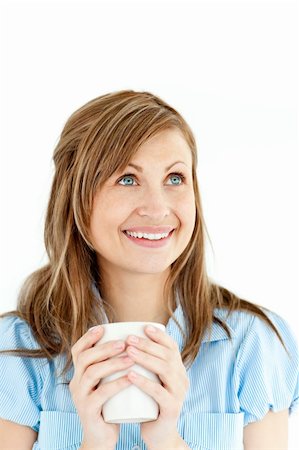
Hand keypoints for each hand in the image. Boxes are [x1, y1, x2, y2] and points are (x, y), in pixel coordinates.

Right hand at [69, 326, 134, 449]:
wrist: (101, 438)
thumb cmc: (108, 405)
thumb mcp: (105, 383)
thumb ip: (110, 366)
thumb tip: (128, 340)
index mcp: (78, 374)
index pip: (77, 350)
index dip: (88, 337)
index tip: (103, 327)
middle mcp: (75, 383)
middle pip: (85, 358)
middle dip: (105, 348)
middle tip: (124, 343)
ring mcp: (80, 397)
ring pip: (92, 373)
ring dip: (113, 363)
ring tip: (131, 358)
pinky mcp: (88, 411)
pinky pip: (101, 393)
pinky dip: (117, 383)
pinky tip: (130, 377)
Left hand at [125, 325, 188, 448]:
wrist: (159, 435)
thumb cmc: (150, 404)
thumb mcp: (151, 380)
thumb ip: (146, 364)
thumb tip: (127, 339)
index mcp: (178, 370)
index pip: (172, 347)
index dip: (159, 336)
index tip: (144, 327)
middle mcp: (182, 379)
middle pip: (168, 356)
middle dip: (148, 344)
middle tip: (129, 339)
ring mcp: (179, 394)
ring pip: (165, 370)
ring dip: (146, 358)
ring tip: (128, 352)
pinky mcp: (172, 409)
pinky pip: (159, 393)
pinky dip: (144, 382)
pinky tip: (130, 375)